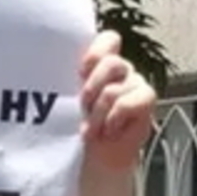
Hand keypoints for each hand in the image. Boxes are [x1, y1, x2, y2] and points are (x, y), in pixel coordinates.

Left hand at [79, 31, 155, 171]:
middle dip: (92, 88)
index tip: (81, 71)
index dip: (96, 51)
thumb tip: (50, 71)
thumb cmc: (80, 125)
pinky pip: (129, 102)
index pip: (109, 40)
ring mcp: (135, 83)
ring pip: (114, 90)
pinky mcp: (146, 99)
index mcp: (102, 63)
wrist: (98, 155)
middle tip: (83, 106)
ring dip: (98, 114)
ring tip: (93, 128)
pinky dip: (115, 118)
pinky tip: (110, 130)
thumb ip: (68, 80)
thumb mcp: (69, 99)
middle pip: (111, 63)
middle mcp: (121, 69)